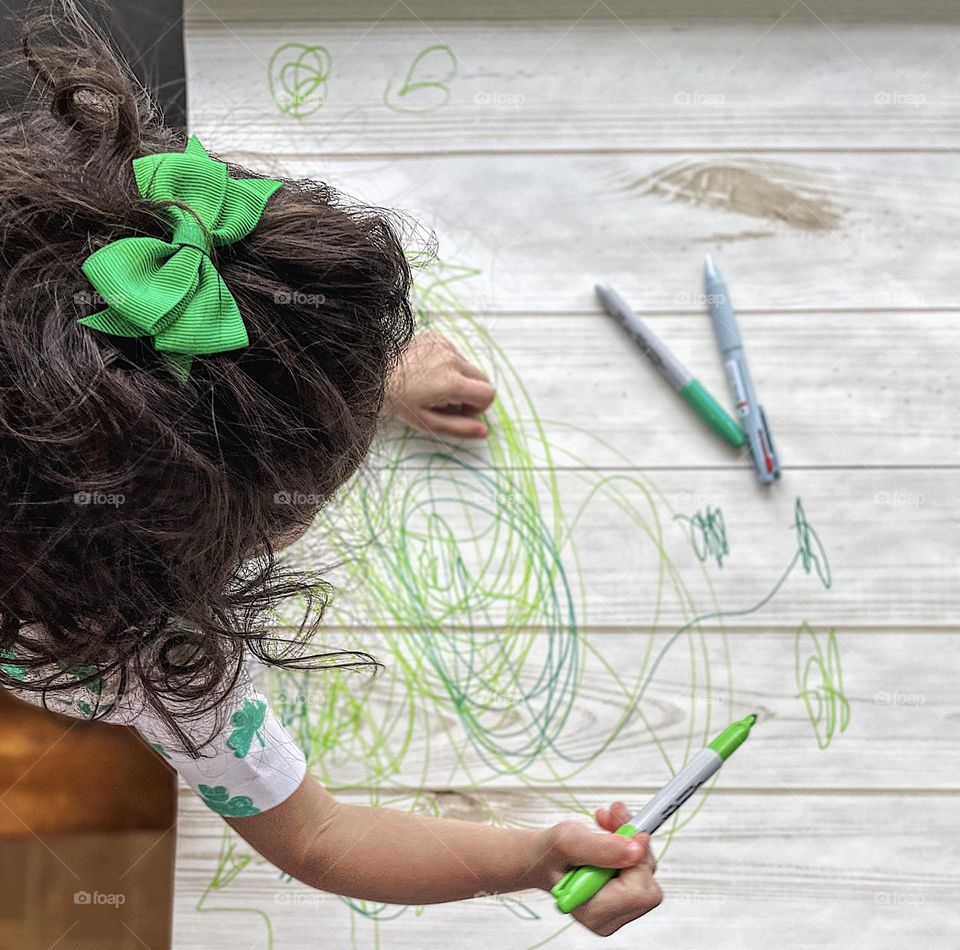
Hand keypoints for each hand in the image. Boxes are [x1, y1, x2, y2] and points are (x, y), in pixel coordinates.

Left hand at [384, 331, 495, 438]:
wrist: (373, 373)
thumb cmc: (397, 401)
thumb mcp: (427, 422)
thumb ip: (459, 428)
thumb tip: (484, 431)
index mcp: (452, 382)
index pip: (489, 394)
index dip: (478, 406)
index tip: (460, 410)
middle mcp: (453, 360)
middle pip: (482, 379)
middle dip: (470, 393)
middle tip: (447, 401)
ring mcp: (444, 345)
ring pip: (468, 366)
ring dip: (458, 377)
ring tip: (432, 385)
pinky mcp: (436, 337)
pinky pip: (454, 353)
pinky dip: (447, 364)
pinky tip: (427, 371)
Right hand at [530, 801, 661, 937]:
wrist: (543, 858)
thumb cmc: (549, 855)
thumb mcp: (568, 841)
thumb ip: (602, 847)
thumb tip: (637, 850)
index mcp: (594, 912)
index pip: (637, 892)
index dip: (635, 859)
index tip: (622, 831)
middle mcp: (609, 918)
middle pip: (648, 887)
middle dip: (634, 848)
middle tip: (613, 824)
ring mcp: (618, 911)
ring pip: (647, 876)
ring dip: (631, 843)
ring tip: (607, 827)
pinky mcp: (624, 898)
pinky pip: (642, 872)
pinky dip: (630, 848)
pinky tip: (612, 838)